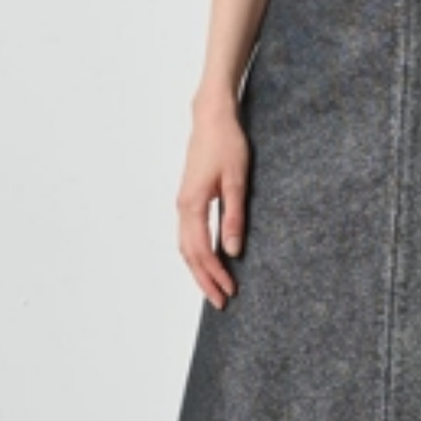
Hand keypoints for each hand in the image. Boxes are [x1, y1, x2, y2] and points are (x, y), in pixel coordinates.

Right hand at [178, 96, 251, 307]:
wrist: (212, 118)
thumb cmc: (227, 144)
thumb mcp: (237, 181)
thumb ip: (234, 216)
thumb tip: (233, 250)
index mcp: (192, 205)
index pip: (202, 251)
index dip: (215, 274)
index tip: (229, 292)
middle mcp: (183, 207)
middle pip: (189, 254)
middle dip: (204, 280)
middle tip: (221, 302)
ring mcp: (183, 203)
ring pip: (185, 246)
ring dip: (199, 269)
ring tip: (214, 287)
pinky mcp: (188, 198)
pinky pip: (188, 234)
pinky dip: (196, 253)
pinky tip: (208, 260)